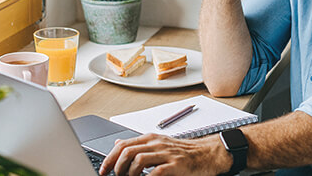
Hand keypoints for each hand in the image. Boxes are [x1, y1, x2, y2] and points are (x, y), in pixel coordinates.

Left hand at [99, 133, 230, 175]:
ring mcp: (166, 154)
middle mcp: (157, 144)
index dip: (109, 158)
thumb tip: (117, 143)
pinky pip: (156, 172)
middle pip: (127, 151)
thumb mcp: (159, 144)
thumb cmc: (183, 152)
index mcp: (151, 139)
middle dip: (116, 167)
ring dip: (129, 173)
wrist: (208, 154)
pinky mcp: (176, 166)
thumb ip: (138, 144)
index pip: (123, 145)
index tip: (103, 170)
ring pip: (138, 159)